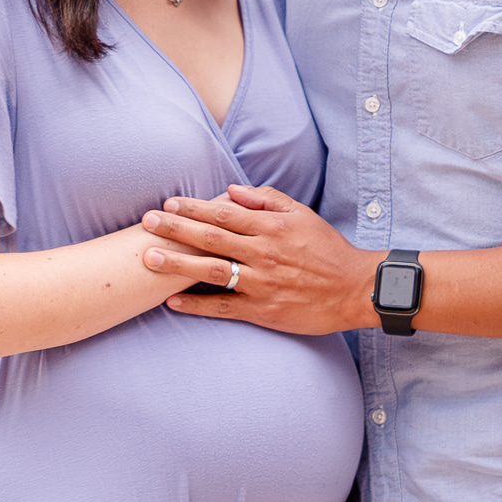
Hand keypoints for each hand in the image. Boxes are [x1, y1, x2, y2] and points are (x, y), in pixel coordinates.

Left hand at [141, 184, 378, 334]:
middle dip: (176, 229)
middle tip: (146, 223)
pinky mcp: (263, 310)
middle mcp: (264, 253)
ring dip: (178, 264)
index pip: (224, 214)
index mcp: (272, 227)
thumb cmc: (327, 249)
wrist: (355, 289)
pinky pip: (223, 307)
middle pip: (211, 238)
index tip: (168, 204)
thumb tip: (231, 190)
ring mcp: (262, 283)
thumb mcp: (302, 215)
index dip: (194, 208)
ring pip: (212, 271)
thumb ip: (267, 199)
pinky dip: (197, 304)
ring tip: (149, 258)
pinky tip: (172, 301)